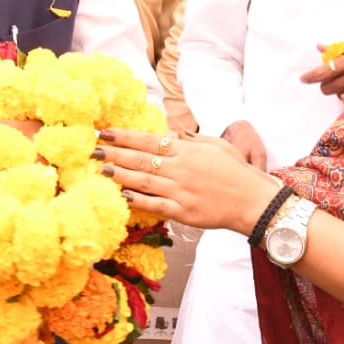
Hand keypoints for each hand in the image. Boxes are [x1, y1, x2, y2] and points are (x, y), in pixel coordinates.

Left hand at [96, 128, 277, 236]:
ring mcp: (181, 191)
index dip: (125, 136)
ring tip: (100, 170)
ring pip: (144, 181)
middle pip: (141, 159)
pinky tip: (122, 197)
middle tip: (92, 150)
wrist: (252, 199)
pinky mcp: (183, 212)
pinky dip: (138, 201)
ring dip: (120, 175)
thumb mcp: (215, 146)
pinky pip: (156, 205)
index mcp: (187, 151)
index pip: (149, 141)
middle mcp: (180, 168)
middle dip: (114, 153)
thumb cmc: (235, 171)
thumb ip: (191, 140)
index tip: (105, 132)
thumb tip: (171, 134)